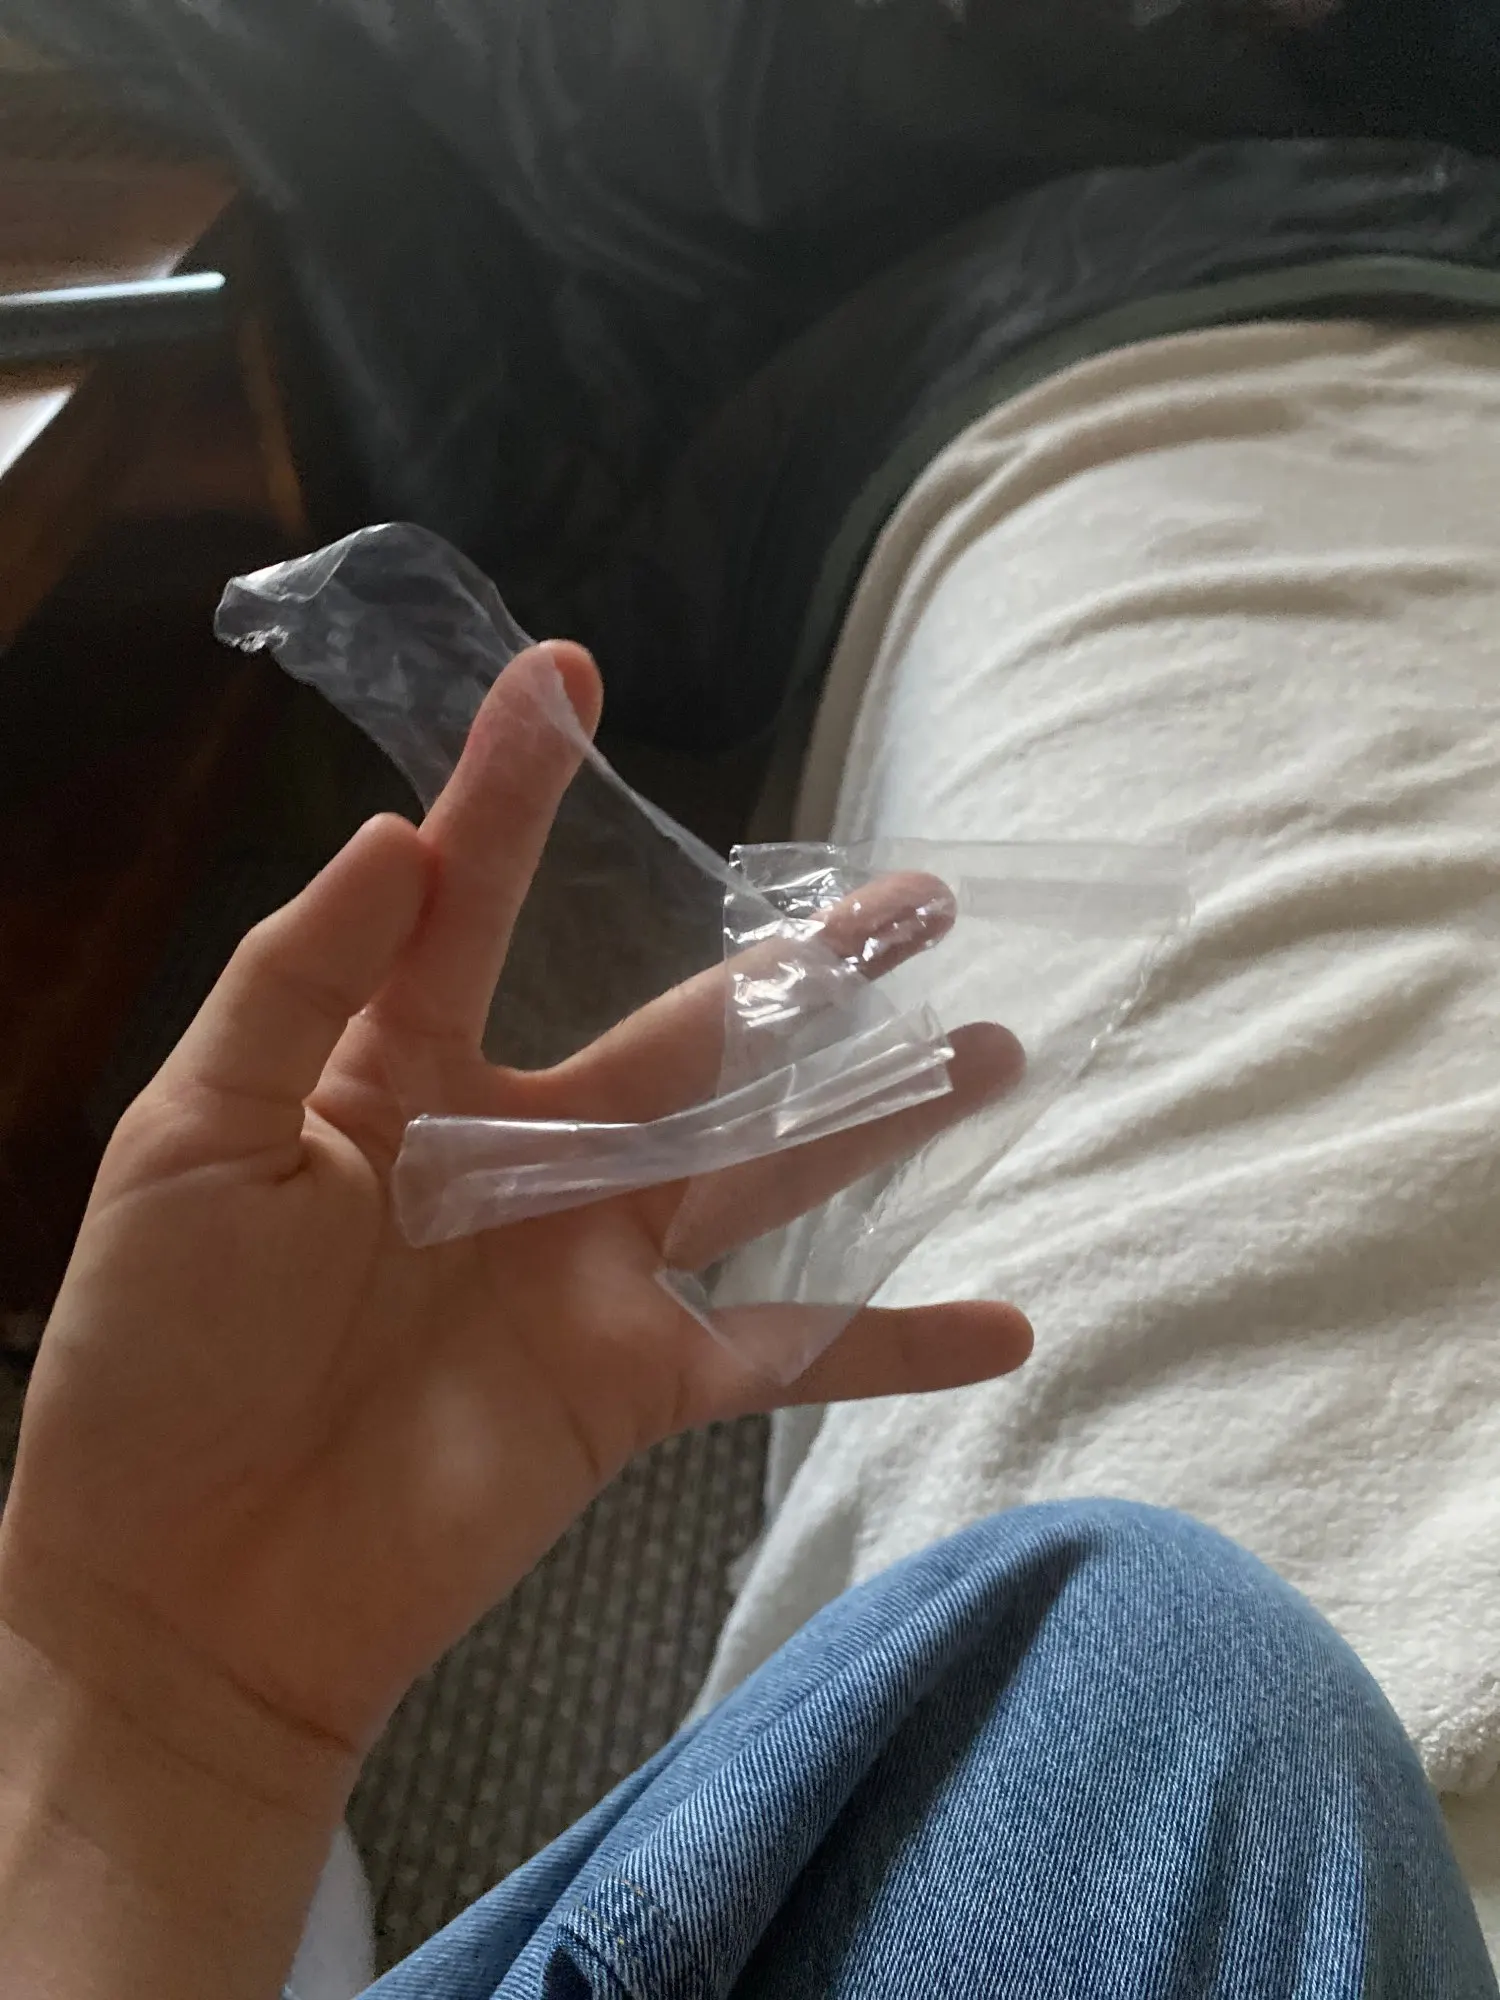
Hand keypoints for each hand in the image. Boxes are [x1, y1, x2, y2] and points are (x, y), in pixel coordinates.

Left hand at [0, 643, 1029, 1813]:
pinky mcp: (634, 1385)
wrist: (181, 1587)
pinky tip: (1004, 1320)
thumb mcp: (193, 1141)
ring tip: (995, 1048)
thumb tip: (392, 833)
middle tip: (920, 891)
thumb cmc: (155, 1355)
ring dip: (884, 1114)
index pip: (474, 900)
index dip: (516, 790)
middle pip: (694, 1031)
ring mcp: (593, 1270)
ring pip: (771, 1167)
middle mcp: (525, 1154)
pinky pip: (791, 1353)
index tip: (567, 670)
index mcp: (402, 1076)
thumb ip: (296, 985)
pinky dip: (895, 1341)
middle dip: (808, 960)